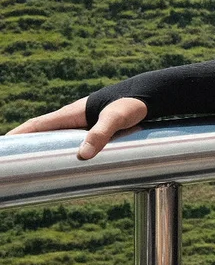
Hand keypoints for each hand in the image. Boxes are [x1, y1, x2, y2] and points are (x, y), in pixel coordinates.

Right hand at [8, 97, 147, 159]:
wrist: (150, 95)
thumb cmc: (132, 104)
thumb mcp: (117, 118)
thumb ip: (102, 132)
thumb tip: (82, 154)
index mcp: (71, 114)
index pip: (36, 125)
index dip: (17, 135)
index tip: (4, 147)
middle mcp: (73, 118)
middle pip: (42, 133)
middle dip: (26, 146)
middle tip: (13, 164)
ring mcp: (83, 124)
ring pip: (56, 139)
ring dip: (43, 150)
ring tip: (32, 169)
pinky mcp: (94, 130)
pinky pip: (71, 142)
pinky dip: (62, 151)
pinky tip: (64, 164)